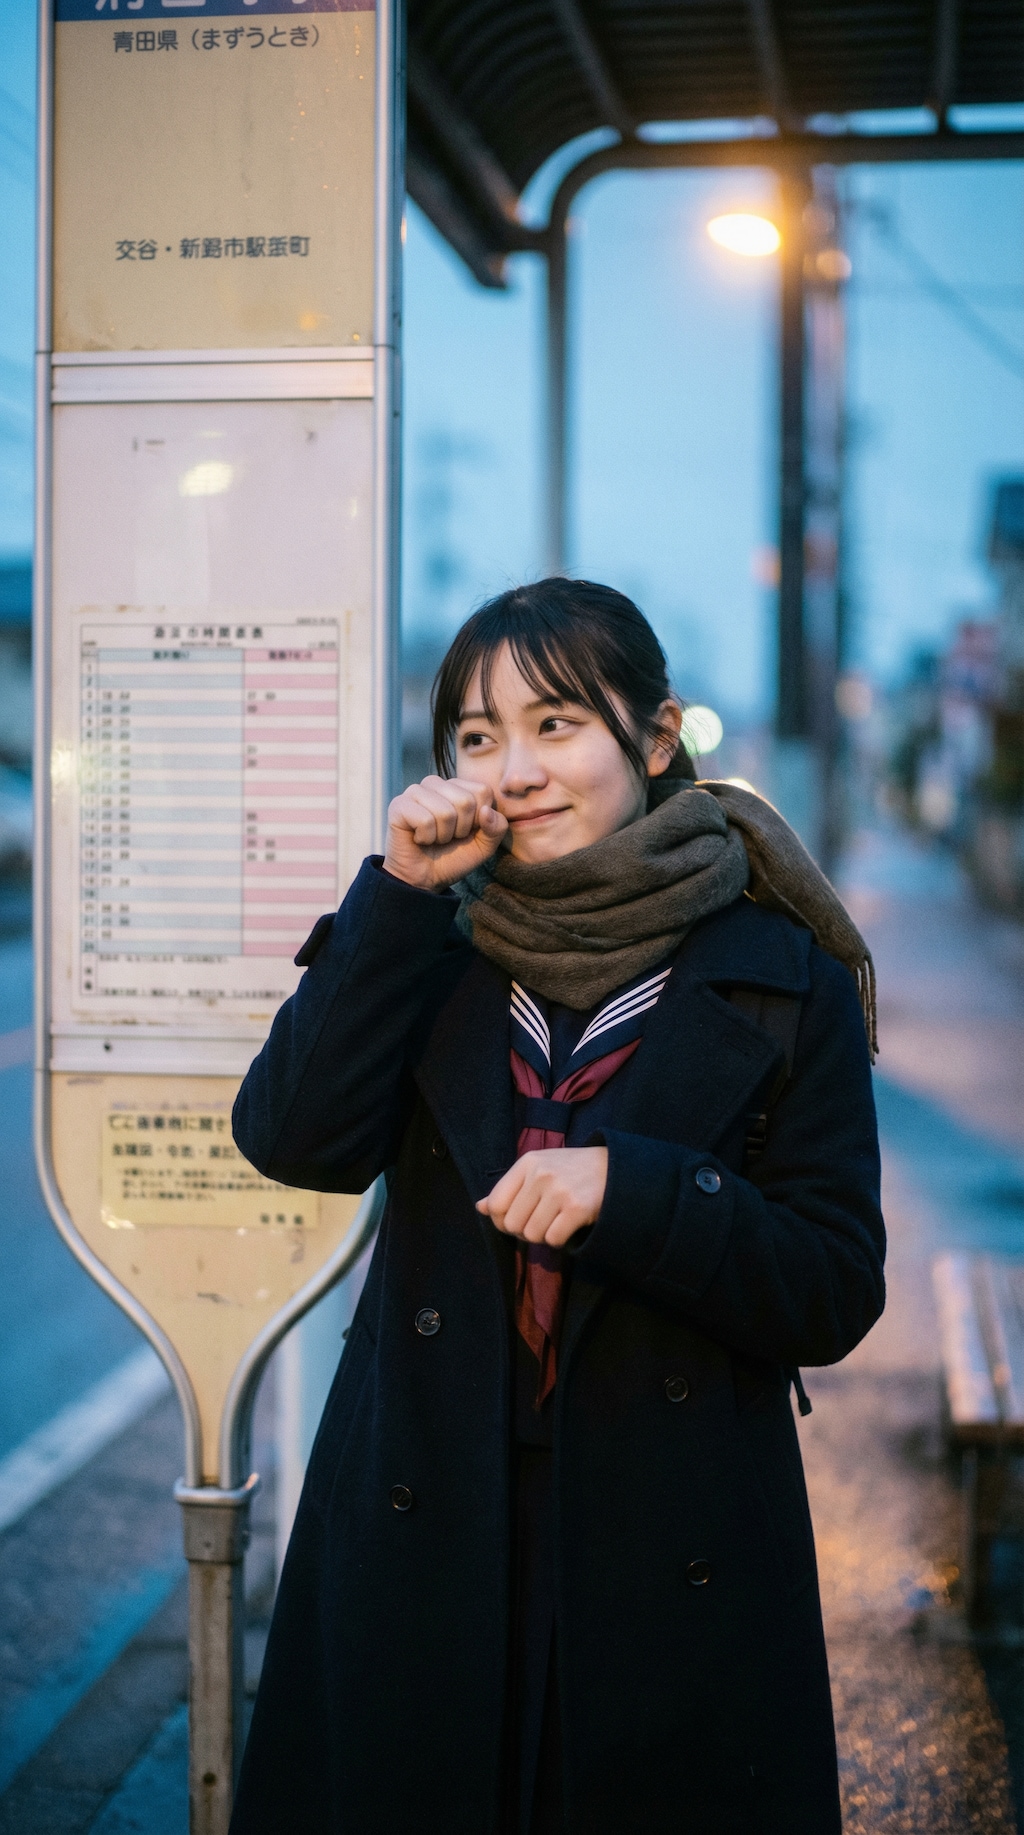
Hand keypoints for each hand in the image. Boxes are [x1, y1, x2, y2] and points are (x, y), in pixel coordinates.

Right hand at [383, 776, 508, 890]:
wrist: (424, 879)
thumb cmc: (453, 858)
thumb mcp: (485, 845)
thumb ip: (497, 827)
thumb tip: (486, 810)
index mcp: (457, 786)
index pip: (483, 791)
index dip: (478, 820)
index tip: (464, 831)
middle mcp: (436, 784)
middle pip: (466, 801)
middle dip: (460, 829)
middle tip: (446, 837)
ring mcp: (415, 792)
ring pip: (445, 812)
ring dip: (443, 835)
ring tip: (433, 838)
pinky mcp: (399, 805)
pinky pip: (425, 821)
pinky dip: (426, 838)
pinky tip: (418, 839)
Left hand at [476, 1147, 607, 1248]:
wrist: (614, 1169)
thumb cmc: (570, 1171)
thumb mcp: (538, 1170)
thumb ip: (509, 1188)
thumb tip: (480, 1207)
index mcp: (527, 1163)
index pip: (496, 1204)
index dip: (501, 1221)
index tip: (515, 1220)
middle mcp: (541, 1175)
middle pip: (512, 1224)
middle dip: (524, 1231)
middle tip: (541, 1222)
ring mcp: (559, 1191)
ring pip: (532, 1235)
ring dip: (543, 1236)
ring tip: (556, 1222)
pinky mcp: (577, 1208)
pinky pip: (553, 1240)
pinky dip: (559, 1241)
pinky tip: (568, 1227)